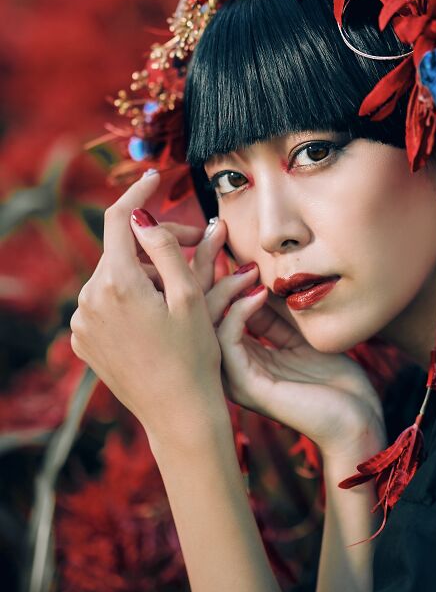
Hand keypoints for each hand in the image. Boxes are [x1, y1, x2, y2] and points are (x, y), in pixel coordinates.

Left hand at [69, 171, 226, 444]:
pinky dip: (130, 297)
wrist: (178, 413)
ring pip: (114, 276)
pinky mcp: (83, 340)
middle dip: (155, 243)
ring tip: (182, 292)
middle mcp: (89, 300)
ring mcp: (81, 322)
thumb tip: (141, 217)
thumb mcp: (191, 297)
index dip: (137, 194)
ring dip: (145, 273)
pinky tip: (158, 316)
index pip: (118, 220)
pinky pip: (105, 302)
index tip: (154, 178)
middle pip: (121, 250)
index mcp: (117, 284)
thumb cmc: (194, 355)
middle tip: (199, 246)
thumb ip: (166, 249)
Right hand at [175, 215, 387, 459]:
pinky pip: (229, 342)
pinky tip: (259, 292)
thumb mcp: (299, 333)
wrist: (357, 422)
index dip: (209, 267)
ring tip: (240, 263)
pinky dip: (239, 313)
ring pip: (205, 325)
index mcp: (238, 354)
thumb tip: (254, 268)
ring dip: (220, 288)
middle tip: (213, 232)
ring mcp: (235, 378)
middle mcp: (229, 366)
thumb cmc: (335, 381)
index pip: (209, 304)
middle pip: (197, 311)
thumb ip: (274, 310)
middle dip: (201, 268)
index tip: (217, 232)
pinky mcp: (249, 387)